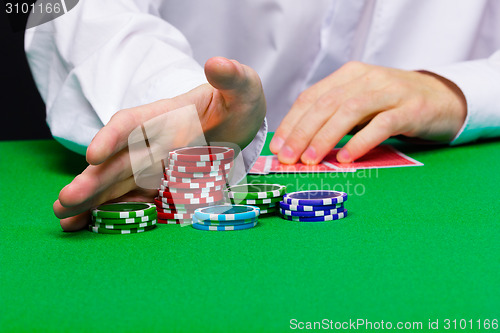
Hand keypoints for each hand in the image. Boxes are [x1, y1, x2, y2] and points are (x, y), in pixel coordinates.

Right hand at [54, 57, 265, 230]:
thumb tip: (219, 64)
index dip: (112, 137)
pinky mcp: (163, 183)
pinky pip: (135, 198)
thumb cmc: (236, 102)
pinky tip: (89, 224)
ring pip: (118, 182)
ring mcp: (155, 165)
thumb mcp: (242, 88)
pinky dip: (114, 211)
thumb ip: (233, 79)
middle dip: (92, 180)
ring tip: (65, 217)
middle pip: (117, 161)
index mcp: (166, 116)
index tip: (94, 155)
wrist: (238, 123)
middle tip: (64, 202)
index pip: (132, 123)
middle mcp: (153, 141)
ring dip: (93, 200)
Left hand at [269, 61, 466, 163]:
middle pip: (326, 104)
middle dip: (302, 132)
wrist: (443, 98)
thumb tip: (298, 144)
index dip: (292, 122)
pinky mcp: (412, 109)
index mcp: (348, 75)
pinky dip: (361, 141)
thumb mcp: (359, 104)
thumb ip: (333, 116)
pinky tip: (346, 158)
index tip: (277, 146)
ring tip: (310, 159)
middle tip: (288, 157)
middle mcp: (367, 78)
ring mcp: (390, 92)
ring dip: (325, 137)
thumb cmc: (392, 105)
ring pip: (350, 111)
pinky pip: (382, 124)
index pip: (311, 97)